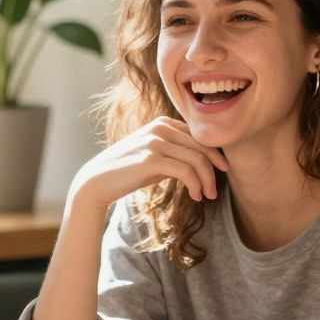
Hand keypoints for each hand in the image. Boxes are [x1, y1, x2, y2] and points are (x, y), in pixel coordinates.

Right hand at [68, 117, 228, 212]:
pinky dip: (195, 185)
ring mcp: (155, 142)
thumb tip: (205, 160)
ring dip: (206, 181)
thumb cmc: (128, 171)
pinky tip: (195, 196)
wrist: (97, 181)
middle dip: (214, 169)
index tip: (221, 172)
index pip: (199, 136)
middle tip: (214, 190)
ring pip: (197, 160)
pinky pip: (186, 171)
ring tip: (206, 196)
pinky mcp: (151, 159)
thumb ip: (176, 151)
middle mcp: (160, 128)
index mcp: (163, 123)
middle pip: (201, 147)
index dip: (214, 154)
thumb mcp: (155, 155)